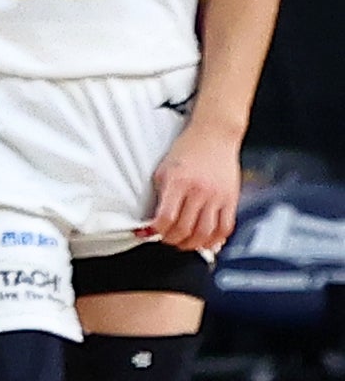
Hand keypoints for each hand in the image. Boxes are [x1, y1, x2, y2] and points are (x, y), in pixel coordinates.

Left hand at [148, 118, 245, 262]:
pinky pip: (226, 227)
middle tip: (166, 240)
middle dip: (172, 240)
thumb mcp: (164, 170)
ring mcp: (217, 196)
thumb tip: (154, 220)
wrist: (214, 135)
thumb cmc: (186, 151)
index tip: (148, 234)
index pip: (165, 217)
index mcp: (177, 182)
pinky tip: (207, 242)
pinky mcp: (231, 199)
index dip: (155, 231)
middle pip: (185, 229)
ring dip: (192, 245)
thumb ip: (161, 195)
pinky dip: (216, 240)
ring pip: (206, 233)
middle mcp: (198, 191)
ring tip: (184, 243)